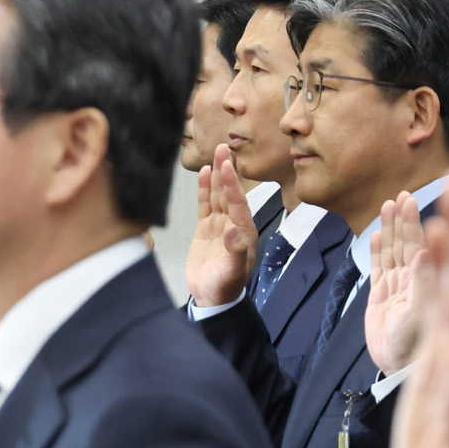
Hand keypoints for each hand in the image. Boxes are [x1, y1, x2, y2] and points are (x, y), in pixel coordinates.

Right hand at [185, 145, 260, 307]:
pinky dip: (205, 189)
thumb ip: (235, 252)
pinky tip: (204, 174)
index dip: (232, 184)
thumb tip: (233, 232)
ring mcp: (219, 225)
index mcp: (244, 232)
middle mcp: (233, 224)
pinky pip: (205, 204)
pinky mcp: (205, 229)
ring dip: (217, 175)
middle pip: (229, 193)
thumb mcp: (231, 273)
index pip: (238, 203)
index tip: (227, 166)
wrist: (211, 299)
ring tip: (216, 153)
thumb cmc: (224, 288)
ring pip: (218, 195)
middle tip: (224, 148)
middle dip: (227, 171)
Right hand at [365, 192, 432, 373]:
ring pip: (397, 253)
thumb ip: (422, 290)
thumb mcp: (419, 323)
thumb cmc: (414, 358)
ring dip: (394, 228)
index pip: (434, 250)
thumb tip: (424, 256)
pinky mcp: (382, 299)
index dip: (429, 225)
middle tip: (405, 197)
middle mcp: (420, 286)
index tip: (422, 204)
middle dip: (409, 221)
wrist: (394, 374)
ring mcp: (401, 291)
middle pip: (415, 246)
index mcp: (434, 289)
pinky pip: (380, 269)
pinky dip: (378, 251)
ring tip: (390, 204)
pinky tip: (377, 233)